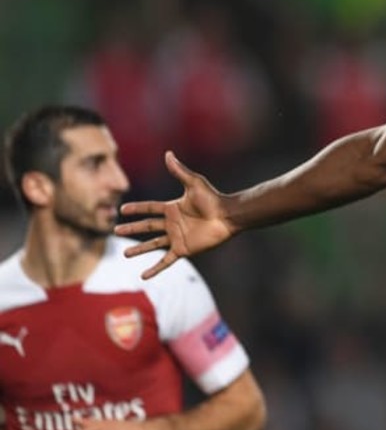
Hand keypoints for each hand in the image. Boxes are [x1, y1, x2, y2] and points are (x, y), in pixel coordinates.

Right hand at [116, 152, 234, 278]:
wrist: (227, 217)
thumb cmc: (213, 199)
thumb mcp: (194, 183)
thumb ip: (179, 171)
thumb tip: (168, 153)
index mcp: (172, 208)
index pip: (149, 208)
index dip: (136, 209)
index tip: (122, 210)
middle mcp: (172, 223)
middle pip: (147, 226)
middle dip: (131, 229)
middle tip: (115, 230)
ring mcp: (177, 237)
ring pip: (153, 244)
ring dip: (139, 249)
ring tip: (124, 254)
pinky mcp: (183, 249)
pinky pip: (166, 260)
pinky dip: (155, 268)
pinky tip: (144, 276)